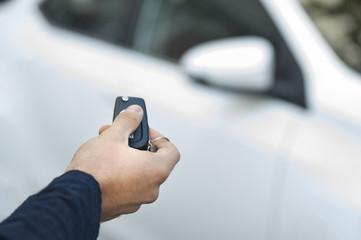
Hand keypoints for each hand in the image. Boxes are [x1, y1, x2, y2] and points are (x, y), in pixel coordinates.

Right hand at [66, 105, 179, 221]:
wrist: (74, 198)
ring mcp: (137, 200)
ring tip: (106, 149)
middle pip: (151, 161)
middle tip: (119, 137)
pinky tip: (102, 167)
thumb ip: (128, 121)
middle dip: (134, 145)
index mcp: (156, 171)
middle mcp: (151, 188)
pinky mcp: (122, 207)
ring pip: (137, 174)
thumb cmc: (95, 171)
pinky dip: (119, 175)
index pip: (171, 151)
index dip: (158, 138)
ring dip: (125, 159)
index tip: (143, 131)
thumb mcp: (113, 136)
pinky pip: (126, 186)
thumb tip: (135, 112)